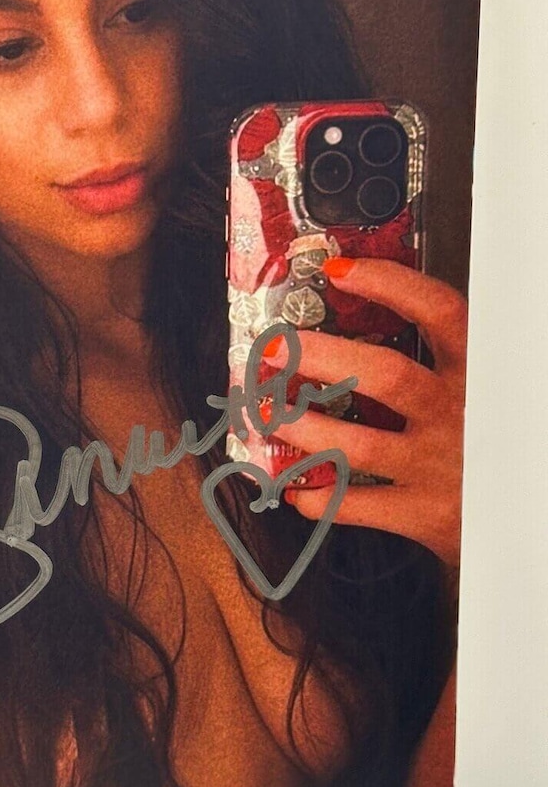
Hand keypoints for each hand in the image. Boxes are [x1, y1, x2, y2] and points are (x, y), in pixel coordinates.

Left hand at [279, 256, 467, 573]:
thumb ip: (437, 358)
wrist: (521, 515)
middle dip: (321, 358)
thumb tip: (354, 319)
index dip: (389, 286)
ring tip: (265, 414)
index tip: (338, 271)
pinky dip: (318, 497)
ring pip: (360, 444)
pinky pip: (358, 504)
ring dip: (303, 428)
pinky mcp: (423, 513)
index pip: (439, 313)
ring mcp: (437, 466)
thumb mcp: (479, 389)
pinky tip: (293, 487)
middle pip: (387, 376)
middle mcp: (458, 414)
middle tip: (272, 350)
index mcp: (474, 373)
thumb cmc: (484, 442)